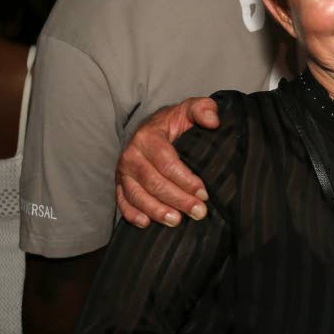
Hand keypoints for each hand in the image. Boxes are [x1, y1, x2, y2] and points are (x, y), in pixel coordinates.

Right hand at [115, 97, 220, 227]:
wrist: (154, 127)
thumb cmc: (176, 122)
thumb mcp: (190, 109)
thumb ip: (203, 109)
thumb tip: (213, 121)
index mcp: (148, 136)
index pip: (167, 162)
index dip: (185, 180)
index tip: (204, 193)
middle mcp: (132, 154)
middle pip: (153, 182)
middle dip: (177, 199)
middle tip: (199, 212)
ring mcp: (124, 171)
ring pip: (137, 195)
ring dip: (157, 211)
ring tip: (177, 221)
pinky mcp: (120, 184)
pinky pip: (122, 202)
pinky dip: (132, 214)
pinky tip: (147, 224)